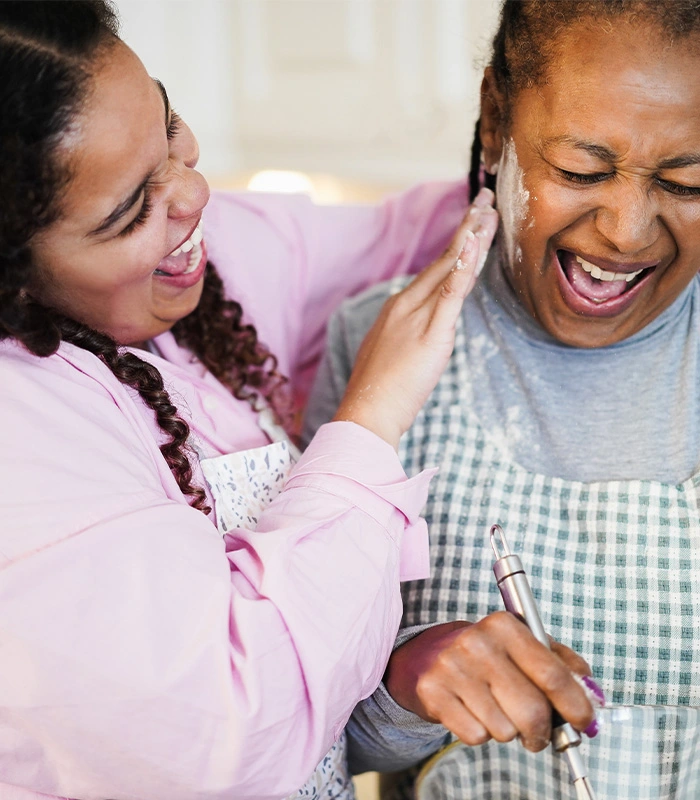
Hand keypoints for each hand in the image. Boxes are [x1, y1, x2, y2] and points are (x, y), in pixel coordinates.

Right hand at [333, 188, 498, 448]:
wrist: (367, 411)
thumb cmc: (378, 392)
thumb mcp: (394, 354)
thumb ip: (410, 335)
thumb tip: (423, 332)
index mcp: (399, 308)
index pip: (434, 270)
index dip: (455, 245)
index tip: (471, 223)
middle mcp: (406, 304)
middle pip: (443, 260)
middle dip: (467, 229)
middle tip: (486, 201)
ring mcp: (417, 315)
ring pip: (449, 269)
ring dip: (471, 238)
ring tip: (488, 213)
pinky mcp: (430, 333)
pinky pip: (450, 294)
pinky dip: (462, 267)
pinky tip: (473, 245)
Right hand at [384, 613, 595, 751]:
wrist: (427, 654)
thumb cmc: (487, 653)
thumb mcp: (524, 644)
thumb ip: (563, 665)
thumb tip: (593, 695)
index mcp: (505, 625)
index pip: (551, 673)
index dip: (575, 704)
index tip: (584, 721)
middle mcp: (477, 643)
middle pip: (531, 710)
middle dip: (541, 730)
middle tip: (537, 730)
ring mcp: (452, 667)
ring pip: (504, 730)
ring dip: (508, 731)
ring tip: (497, 710)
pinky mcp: (433, 692)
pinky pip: (476, 736)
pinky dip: (481, 733)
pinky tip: (474, 712)